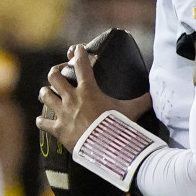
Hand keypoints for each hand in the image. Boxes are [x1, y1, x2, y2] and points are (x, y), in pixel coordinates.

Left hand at [36, 44, 151, 152]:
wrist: (105, 146)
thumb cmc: (118, 125)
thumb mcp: (132, 111)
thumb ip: (143, 101)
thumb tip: (155, 95)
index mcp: (89, 90)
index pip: (81, 64)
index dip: (79, 53)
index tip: (77, 49)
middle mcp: (72, 98)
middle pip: (54, 77)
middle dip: (55, 72)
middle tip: (59, 73)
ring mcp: (63, 113)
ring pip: (45, 96)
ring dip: (45, 93)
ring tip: (46, 93)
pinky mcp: (58, 129)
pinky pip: (43, 123)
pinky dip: (42, 121)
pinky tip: (40, 120)